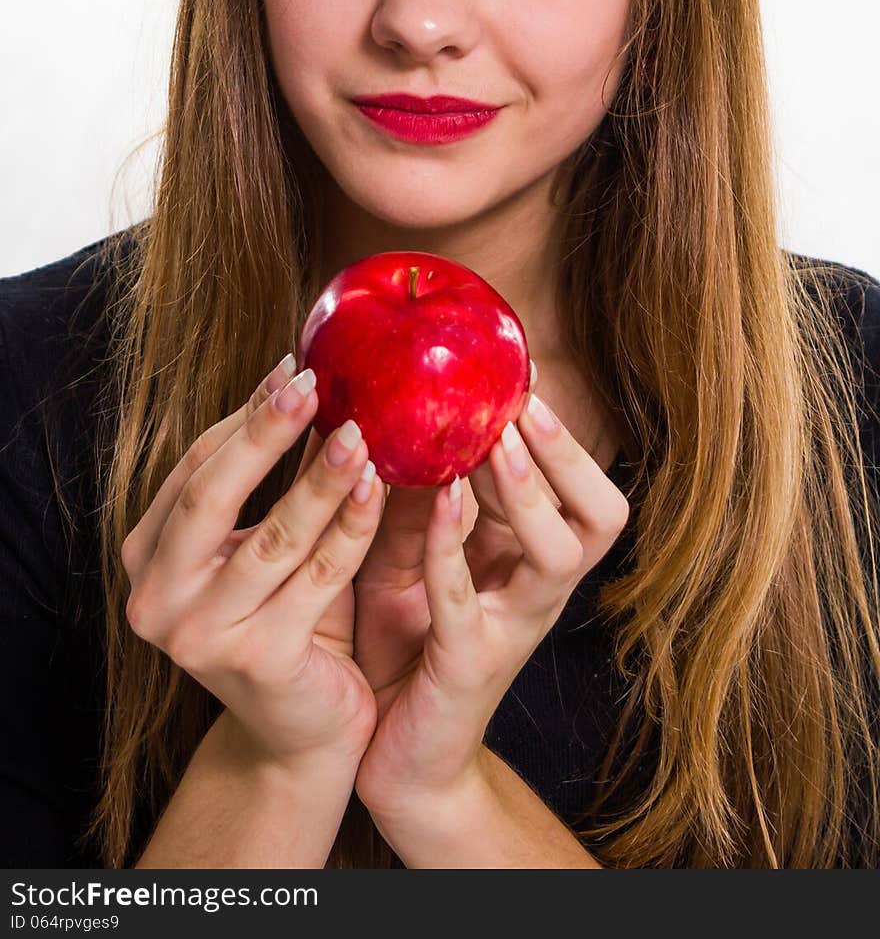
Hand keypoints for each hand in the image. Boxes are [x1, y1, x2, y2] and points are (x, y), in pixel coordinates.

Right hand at [121, 355, 383, 771]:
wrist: (304, 734)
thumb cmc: (290, 621)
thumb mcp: (267, 545)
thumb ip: (271, 480)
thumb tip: (302, 381)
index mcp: (147, 558)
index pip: (194, 469)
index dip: (245, 416)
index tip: (294, 368)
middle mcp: (157, 598)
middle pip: (213, 493)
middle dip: (267, 431)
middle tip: (316, 383)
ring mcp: (202, 635)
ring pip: (274, 535)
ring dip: (320, 476)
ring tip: (361, 430)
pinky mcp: (259, 660)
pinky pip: (318, 577)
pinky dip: (352, 527)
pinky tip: (379, 488)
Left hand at [352, 376, 630, 815]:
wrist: (392, 757)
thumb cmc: (403, 639)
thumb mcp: (410, 548)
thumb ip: (419, 490)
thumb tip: (399, 403)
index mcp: (533, 555)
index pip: (584, 488)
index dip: (564, 435)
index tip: (527, 373)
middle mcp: (540, 590)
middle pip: (599, 516)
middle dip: (565, 454)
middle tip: (523, 404)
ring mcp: (512, 628)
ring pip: (557, 554)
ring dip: (525, 493)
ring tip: (493, 446)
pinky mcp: (469, 665)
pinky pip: (469, 601)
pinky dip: (455, 549)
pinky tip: (440, 502)